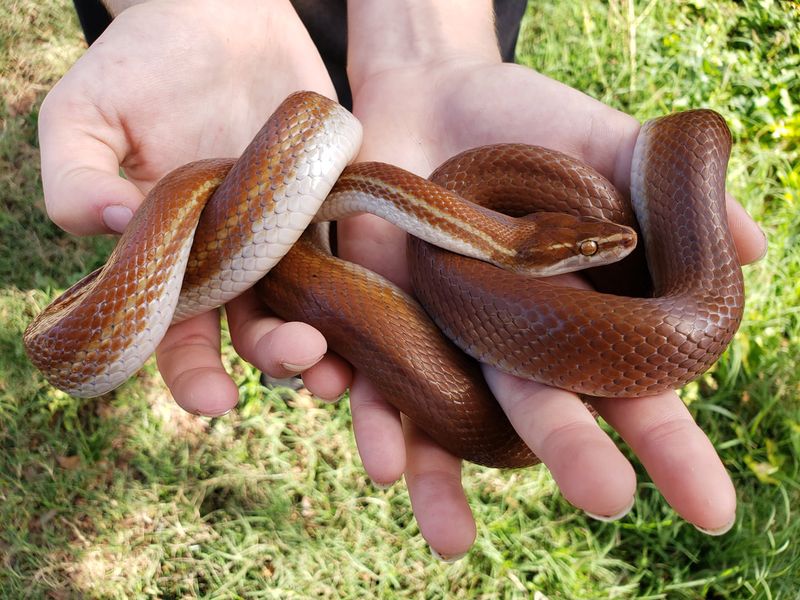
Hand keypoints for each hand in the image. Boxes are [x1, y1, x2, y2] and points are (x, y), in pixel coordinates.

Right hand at [38, 0, 347, 414]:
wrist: (215, 15)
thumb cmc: (139, 62)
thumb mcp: (84, 110)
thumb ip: (75, 175)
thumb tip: (108, 227)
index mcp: (167, 258)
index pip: (173, 336)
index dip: (191, 374)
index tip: (213, 400)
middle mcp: (228, 262)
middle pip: (252, 330)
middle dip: (274, 355)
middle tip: (300, 354)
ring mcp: (282, 239)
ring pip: (308, 305)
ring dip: (330, 339)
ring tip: (348, 358)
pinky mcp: (327, 209)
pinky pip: (350, 252)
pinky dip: (366, 283)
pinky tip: (387, 305)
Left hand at [340, 5, 765, 559]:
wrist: (432, 96)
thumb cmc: (531, 123)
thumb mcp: (606, 145)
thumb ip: (667, 193)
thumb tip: (755, 247)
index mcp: (576, 315)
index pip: (631, 391)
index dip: (671, 446)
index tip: (711, 509)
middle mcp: (510, 342)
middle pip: (540, 409)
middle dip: (569, 453)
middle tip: (604, 498)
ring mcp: (444, 335)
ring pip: (445, 419)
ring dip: (443, 478)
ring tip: (452, 538)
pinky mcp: (379, 315)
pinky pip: (369, 374)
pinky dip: (372, 415)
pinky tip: (381, 461)